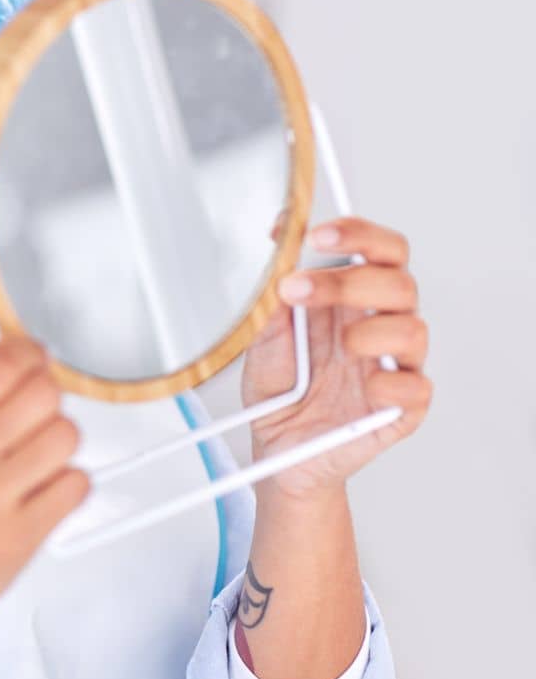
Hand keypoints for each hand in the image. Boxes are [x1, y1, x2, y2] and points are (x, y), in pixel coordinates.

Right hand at [0, 326, 88, 637]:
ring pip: (65, 436)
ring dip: (55, 439)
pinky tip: (37, 487)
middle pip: (41, 393)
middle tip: (31, 405)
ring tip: (31, 453)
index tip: (28, 354)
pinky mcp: (26, 534)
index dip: (24, 350)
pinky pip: (76, 483)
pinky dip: (65, 483)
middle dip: (43, 392)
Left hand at [244, 217, 431, 499]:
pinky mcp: (403, 408)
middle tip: (297, 289)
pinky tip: (362, 388)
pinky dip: (389, 384)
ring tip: (337, 345)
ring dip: (371, 330)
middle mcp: (380, 325)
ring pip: (415, 329)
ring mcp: (394, 366)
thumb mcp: (262, 333)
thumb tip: (276, 245)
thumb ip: (273, 292)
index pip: (380, 250)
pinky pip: (416, 388)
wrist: (275, 445)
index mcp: (354, 298)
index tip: (317, 235)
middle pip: (399, 282)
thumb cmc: (279, 384)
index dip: (359, 234)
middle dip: (349, 281)